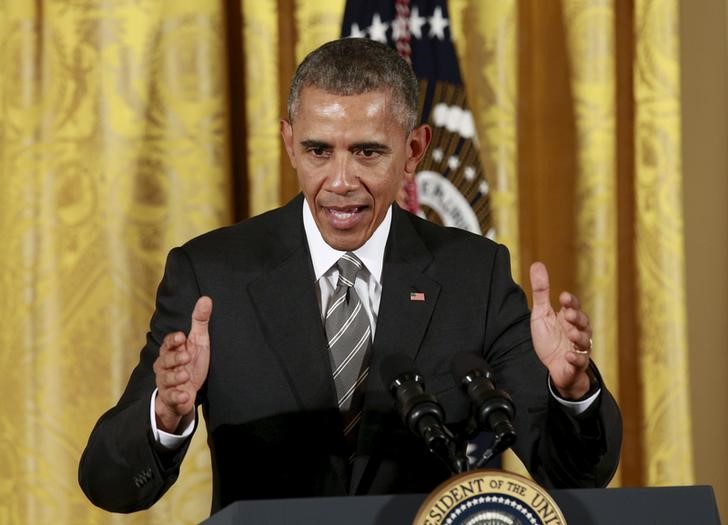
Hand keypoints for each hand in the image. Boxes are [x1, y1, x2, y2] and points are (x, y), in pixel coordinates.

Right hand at [153, 296, 211, 432]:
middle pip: (165, 360)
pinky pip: (171, 397)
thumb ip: (200, 321)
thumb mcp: (198, 341)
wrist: (188, 390)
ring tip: (185, 375)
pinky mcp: (171, 397)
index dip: (173, 340)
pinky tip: (184, 395)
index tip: (182, 337)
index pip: (169, 343)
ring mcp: (166, 382)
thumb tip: (206, 298)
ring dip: (175, 377)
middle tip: (186, 357)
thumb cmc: (192, 362)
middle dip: (174, 359)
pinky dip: (177, 397)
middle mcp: (165, 366)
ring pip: (166, 379)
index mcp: (171, 350)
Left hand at [529, 262, 592, 398]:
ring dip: (578, 336)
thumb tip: (537, 264)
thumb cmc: (548, 339)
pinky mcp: (576, 364)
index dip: (571, 302)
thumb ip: (540, 291)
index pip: (573, 306)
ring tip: (570, 333)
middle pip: (583, 322)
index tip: (564, 298)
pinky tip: (568, 355)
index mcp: (568, 318)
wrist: (553, 366)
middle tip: (569, 315)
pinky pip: (579, 361)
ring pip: (584, 341)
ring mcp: (578, 348)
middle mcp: (577, 331)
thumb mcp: (541, 314)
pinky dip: (575, 358)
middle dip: (577, 318)